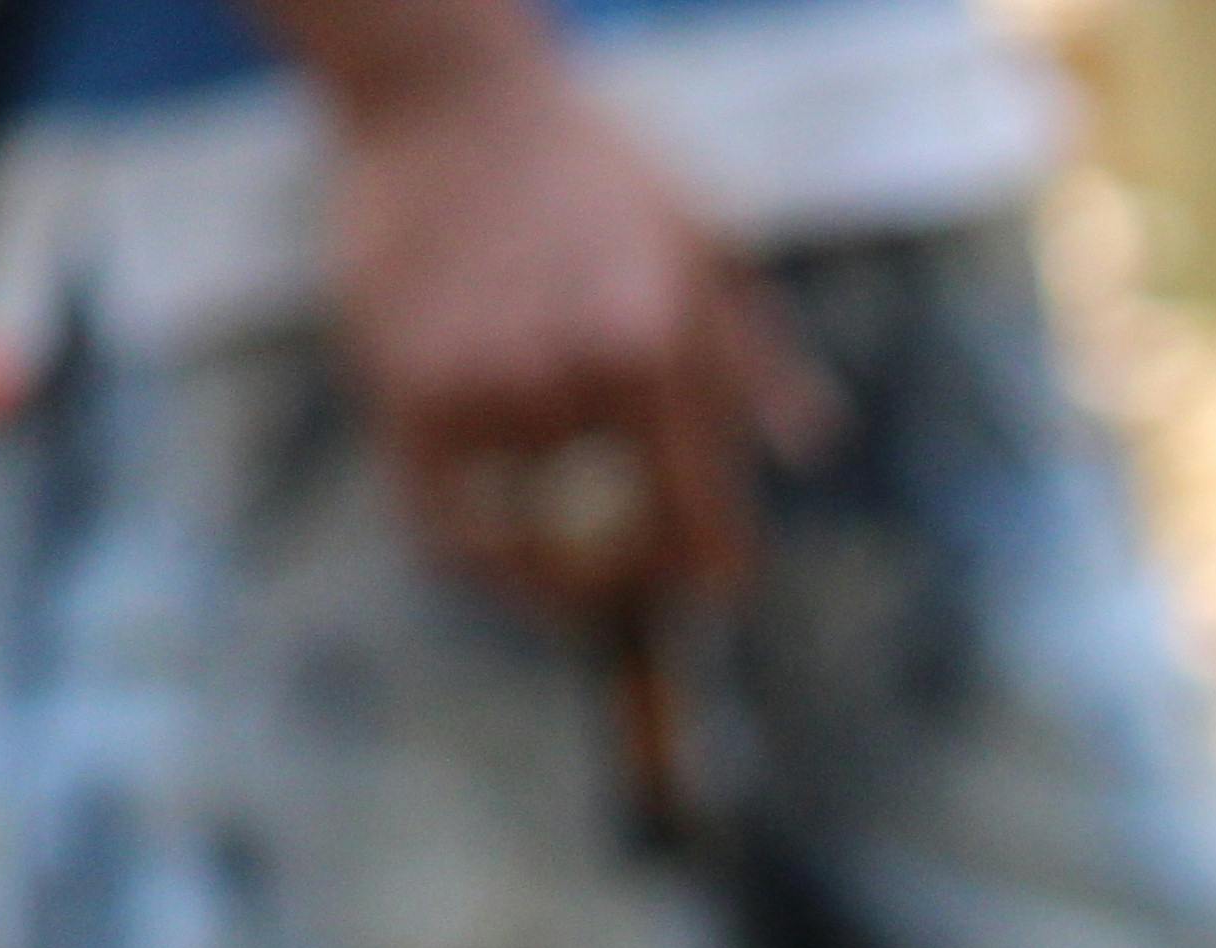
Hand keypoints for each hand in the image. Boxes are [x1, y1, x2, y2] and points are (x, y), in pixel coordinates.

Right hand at [317, 43, 829, 612]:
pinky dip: (483, 562)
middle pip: (619, 546)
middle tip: (638, 574)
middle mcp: (572, 376)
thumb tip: (811, 442)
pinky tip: (506, 558)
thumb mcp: (702, 244)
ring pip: (533, 530)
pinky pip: (445, 528)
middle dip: (635, 574)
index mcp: (659, 348)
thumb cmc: (594, 170)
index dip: (712, 565)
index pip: (701, 514)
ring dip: (551, 534)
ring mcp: (484, 386)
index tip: (713, 583)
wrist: (450, 97)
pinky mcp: (404, 388)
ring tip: (560, 502)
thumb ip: (753, 356)